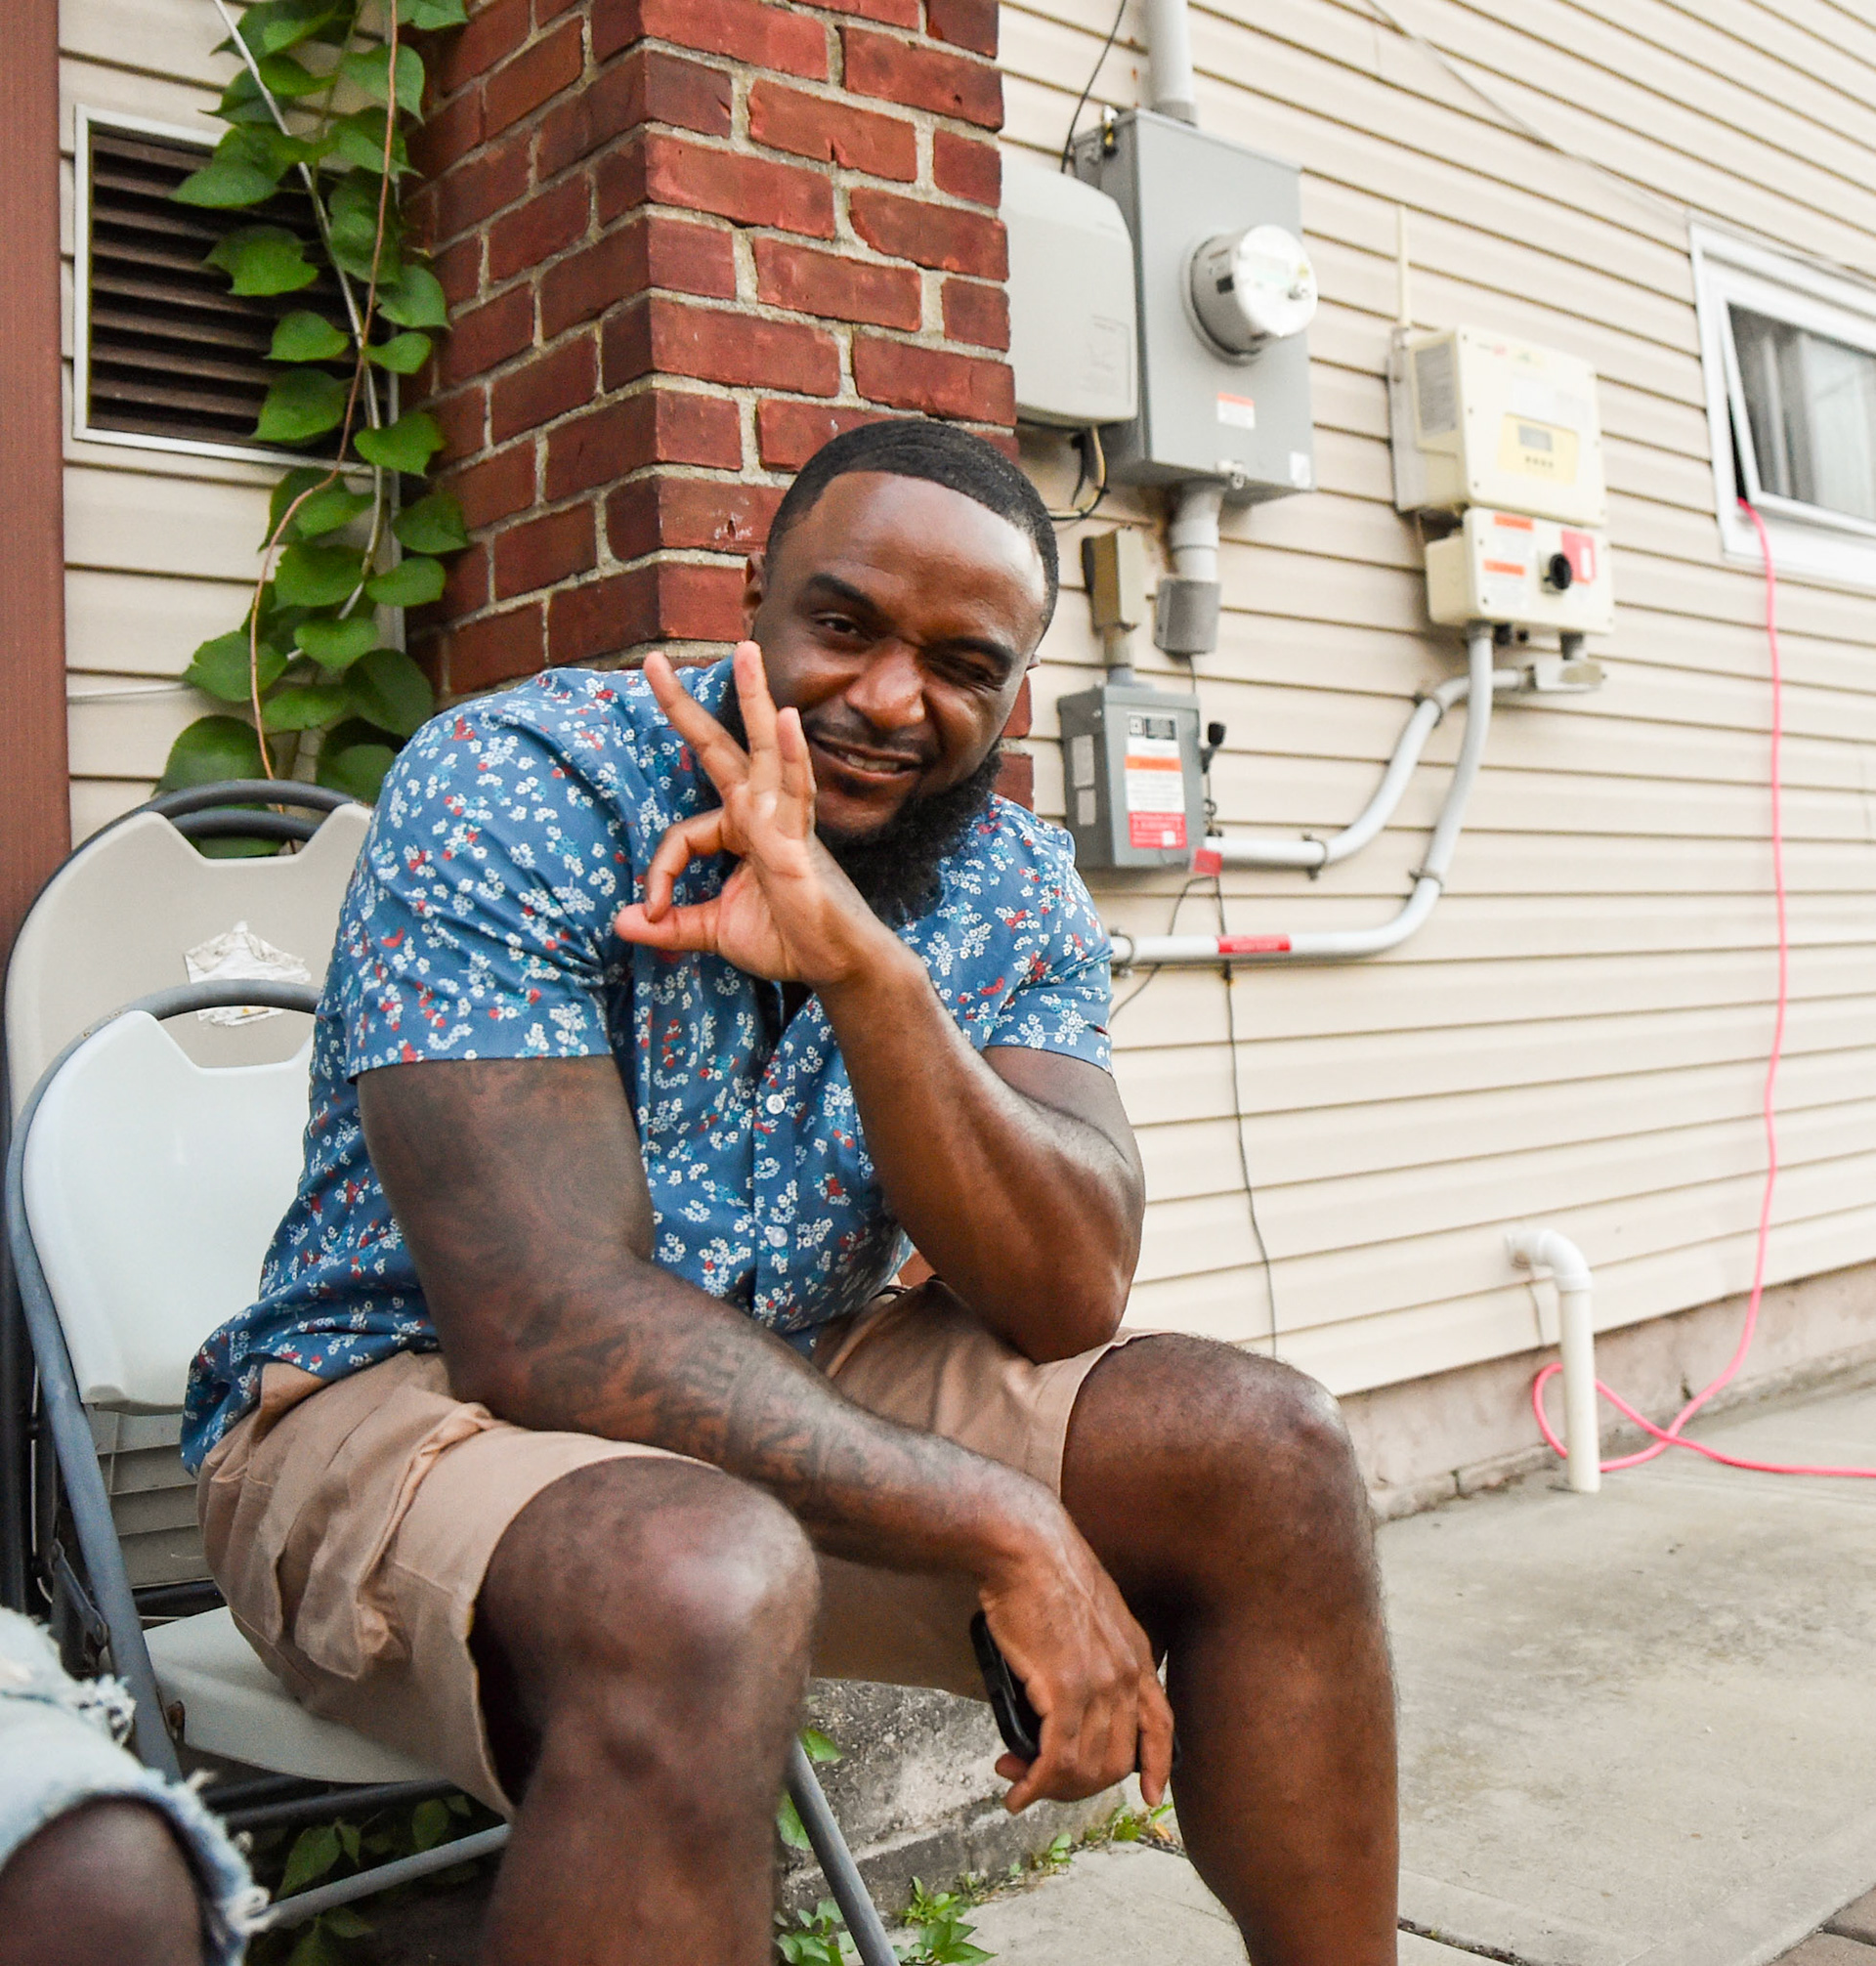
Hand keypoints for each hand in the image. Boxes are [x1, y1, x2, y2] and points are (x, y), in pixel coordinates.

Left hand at [613, 645, 901, 986]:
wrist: (838, 964)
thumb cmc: (788, 938)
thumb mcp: (714, 931)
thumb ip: (672, 925)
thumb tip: (620, 924)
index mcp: (741, 828)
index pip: (683, 835)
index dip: (660, 874)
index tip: (654, 911)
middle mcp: (762, 813)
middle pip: (722, 747)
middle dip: (686, 707)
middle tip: (654, 661)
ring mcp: (784, 820)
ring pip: (763, 749)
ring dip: (755, 698)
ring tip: (745, 651)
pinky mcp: (800, 840)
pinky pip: (795, 790)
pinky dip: (790, 755)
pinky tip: (784, 720)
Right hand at [976, 1501, 1175, 1813]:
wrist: (1027, 1547)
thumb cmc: (1045, 1570)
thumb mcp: (1092, 1611)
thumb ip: (1095, 1652)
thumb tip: (1070, 1693)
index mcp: (1137, 1654)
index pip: (1160, 1724)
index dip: (1155, 1765)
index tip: (1149, 1795)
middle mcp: (1126, 1675)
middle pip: (1117, 1760)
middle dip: (1079, 1784)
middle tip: (1043, 1781)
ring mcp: (1099, 1684)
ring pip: (1086, 1766)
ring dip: (1051, 1786)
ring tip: (1019, 1779)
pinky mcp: (1065, 1688)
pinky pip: (1056, 1758)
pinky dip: (1036, 1783)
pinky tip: (1018, 1790)